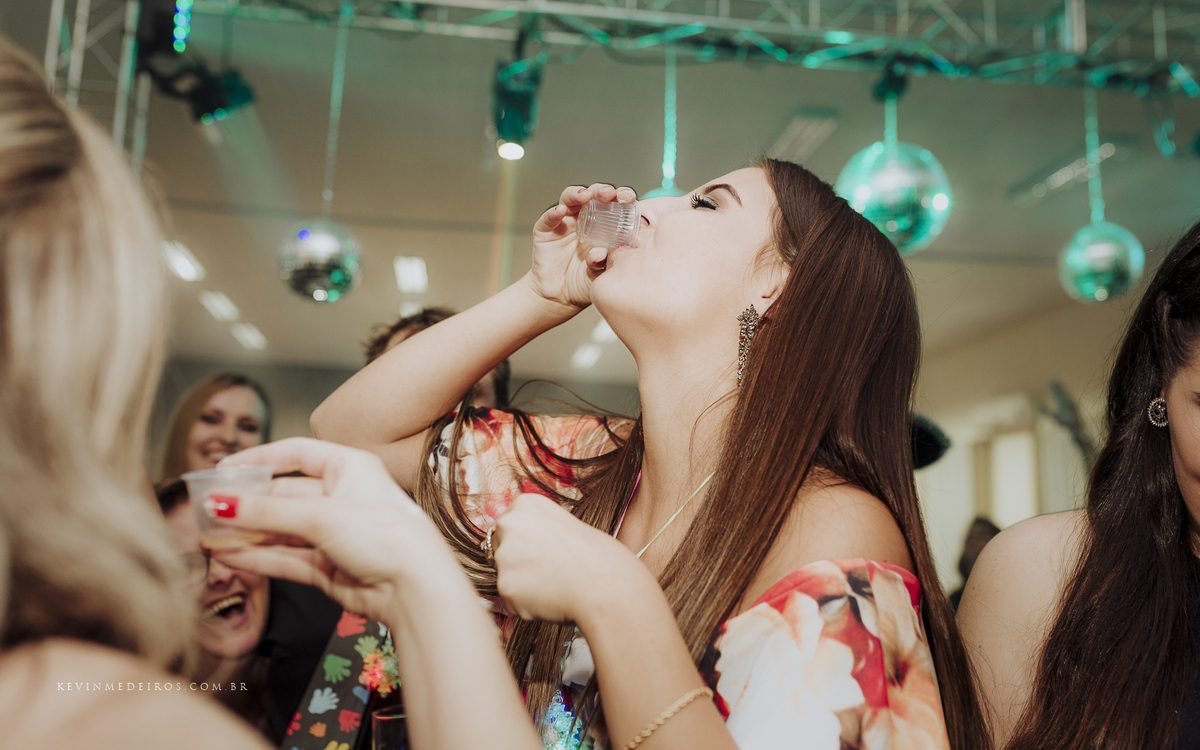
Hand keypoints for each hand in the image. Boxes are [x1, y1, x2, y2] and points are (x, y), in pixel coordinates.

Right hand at [203, 437, 451, 623]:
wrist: (414, 588)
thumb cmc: (386, 537)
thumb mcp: (321, 516)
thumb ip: (267, 512)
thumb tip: (221, 503)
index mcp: (350, 468)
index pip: (296, 455)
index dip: (259, 460)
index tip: (223, 469)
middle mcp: (343, 497)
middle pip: (284, 496)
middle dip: (247, 505)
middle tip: (208, 510)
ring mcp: (335, 533)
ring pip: (281, 530)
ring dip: (247, 533)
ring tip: (209, 535)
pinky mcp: (329, 566)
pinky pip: (285, 557)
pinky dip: (258, 556)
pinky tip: (229, 554)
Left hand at [492, 493, 644, 622]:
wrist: (605, 583)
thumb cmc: (593, 557)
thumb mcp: (562, 525)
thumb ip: (534, 531)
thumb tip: (514, 551)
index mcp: (524, 504)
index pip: (506, 528)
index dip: (526, 546)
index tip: (546, 553)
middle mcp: (509, 524)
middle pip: (498, 550)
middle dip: (517, 564)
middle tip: (550, 572)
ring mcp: (504, 555)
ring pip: (505, 578)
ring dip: (523, 586)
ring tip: (554, 584)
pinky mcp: (504, 586)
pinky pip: (510, 601)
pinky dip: (525, 606)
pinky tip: (550, 598)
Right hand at [524, 183, 636, 309]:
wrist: (560, 296)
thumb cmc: (584, 282)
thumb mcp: (599, 274)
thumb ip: (601, 264)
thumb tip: (601, 253)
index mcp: (603, 225)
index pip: (614, 205)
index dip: (621, 197)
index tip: (628, 198)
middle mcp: (584, 218)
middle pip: (593, 196)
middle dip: (601, 191)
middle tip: (609, 194)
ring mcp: (565, 222)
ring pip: (570, 200)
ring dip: (577, 194)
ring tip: (585, 196)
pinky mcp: (545, 230)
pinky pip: (548, 218)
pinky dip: (553, 213)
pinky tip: (560, 211)